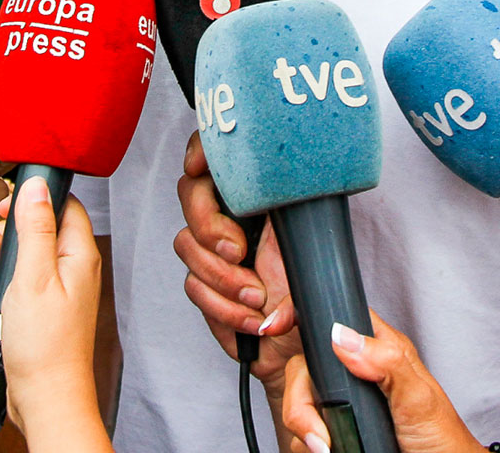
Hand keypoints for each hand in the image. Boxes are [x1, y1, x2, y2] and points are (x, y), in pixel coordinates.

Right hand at [0, 177, 105, 444]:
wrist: (44, 396)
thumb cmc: (45, 345)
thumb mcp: (34, 276)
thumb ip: (35, 228)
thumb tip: (38, 185)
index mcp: (79, 253)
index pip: (61, 204)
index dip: (31, 202)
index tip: (5, 213)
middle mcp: (71, 267)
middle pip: (34, 228)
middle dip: (3, 240)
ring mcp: (56, 288)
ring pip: (20, 256)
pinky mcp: (40, 306)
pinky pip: (15, 282)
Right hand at [172, 133, 298, 387]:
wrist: (303, 347)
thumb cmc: (313, 294)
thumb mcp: (312, 248)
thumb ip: (292, 225)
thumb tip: (269, 216)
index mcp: (258, 194)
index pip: (219, 153)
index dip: (201, 152)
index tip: (199, 167)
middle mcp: (232, 216)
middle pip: (190, 194)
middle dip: (209, 225)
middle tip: (238, 251)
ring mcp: (213, 250)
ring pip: (186, 242)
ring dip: (222, 277)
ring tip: (256, 297)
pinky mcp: (203, 285)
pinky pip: (192, 285)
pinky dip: (223, 307)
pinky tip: (250, 318)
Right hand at [282, 312, 483, 452]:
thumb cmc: (440, 438)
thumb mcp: (419, 397)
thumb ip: (386, 361)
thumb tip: (342, 336)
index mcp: (376, 350)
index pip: (330, 318)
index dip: (296, 316)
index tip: (274, 327)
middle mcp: (353, 372)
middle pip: (302, 368)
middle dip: (300, 402)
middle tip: (319, 435)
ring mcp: (340, 404)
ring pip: (296, 402)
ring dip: (303, 428)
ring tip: (329, 449)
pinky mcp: (331, 432)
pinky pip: (299, 434)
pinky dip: (305, 446)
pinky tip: (326, 451)